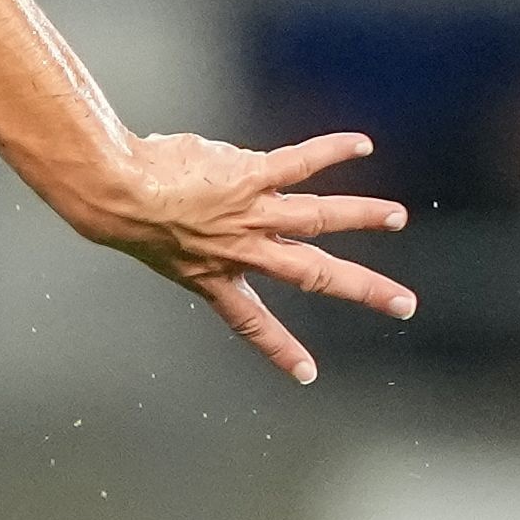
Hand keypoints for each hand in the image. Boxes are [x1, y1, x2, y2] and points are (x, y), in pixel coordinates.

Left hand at [72, 127, 415, 384]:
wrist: (116, 193)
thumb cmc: (125, 208)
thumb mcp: (159, 232)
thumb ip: (195, 221)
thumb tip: (217, 178)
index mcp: (213, 276)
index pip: (251, 322)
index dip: (279, 348)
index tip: (307, 374)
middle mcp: (241, 251)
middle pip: (314, 274)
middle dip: (364, 290)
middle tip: (404, 304)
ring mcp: (250, 214)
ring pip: (319, 218)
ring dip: (362, 215)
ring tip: (396, 217)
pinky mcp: (252, 177)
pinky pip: (300, 163)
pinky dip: (332, 151)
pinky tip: (361, 145)